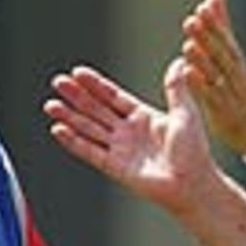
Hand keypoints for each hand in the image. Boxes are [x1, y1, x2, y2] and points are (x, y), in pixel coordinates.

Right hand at [45, 59, 219, 217]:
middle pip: (96, 111)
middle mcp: (128, 133)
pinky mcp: (115, 168)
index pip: (113, 97)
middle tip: (58, 82)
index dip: (96, 85)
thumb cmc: (194, 151)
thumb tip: (179, 61)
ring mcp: (120, 150)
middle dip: (76, 97)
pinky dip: (74, 142)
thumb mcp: (185, 113)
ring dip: (69, 117)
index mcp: (143, 117)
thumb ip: (177, 88)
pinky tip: (58, 130)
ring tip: (50, 105)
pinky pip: (90, 152)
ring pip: (89, 129)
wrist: (193, 183)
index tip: (78, 72)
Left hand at [179, 0, 245, 160]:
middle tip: (191, 21)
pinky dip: (200, 86)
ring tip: (187, 45)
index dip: (216, 26)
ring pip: (217, 76)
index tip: (202, 8)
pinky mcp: (223, 114)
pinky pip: (211, 99)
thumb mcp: (231, 56)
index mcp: (235, 62)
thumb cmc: (239, 90)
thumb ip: (221, 28)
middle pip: (222, 56)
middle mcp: (234, 77)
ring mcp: (230, 96)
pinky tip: (187, 74)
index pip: (226, 41)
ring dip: (203, 61)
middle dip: (208, 39)